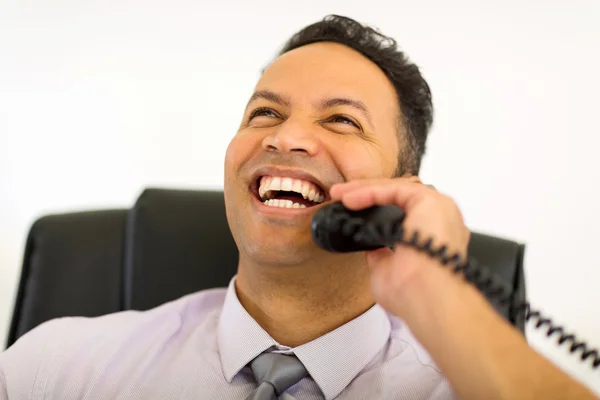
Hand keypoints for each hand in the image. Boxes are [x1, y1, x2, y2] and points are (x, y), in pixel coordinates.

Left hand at [329, 177, 470, 318]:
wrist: (427, 300)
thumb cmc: (413, 295)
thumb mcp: (387, 273)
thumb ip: (381, 258)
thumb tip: (372, 250)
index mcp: (433, 237)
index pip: (401, 212)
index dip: (372, 208)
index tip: (346, 210)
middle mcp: (440, 220)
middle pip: (397, 196)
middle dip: (365, 193)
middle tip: (338, 195)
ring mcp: (439, 209)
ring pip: (396, 189)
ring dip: (365, 189)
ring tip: (339, 193)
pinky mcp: (432, 201)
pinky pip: (395, 189)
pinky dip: (371, 191)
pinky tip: (349, 198)